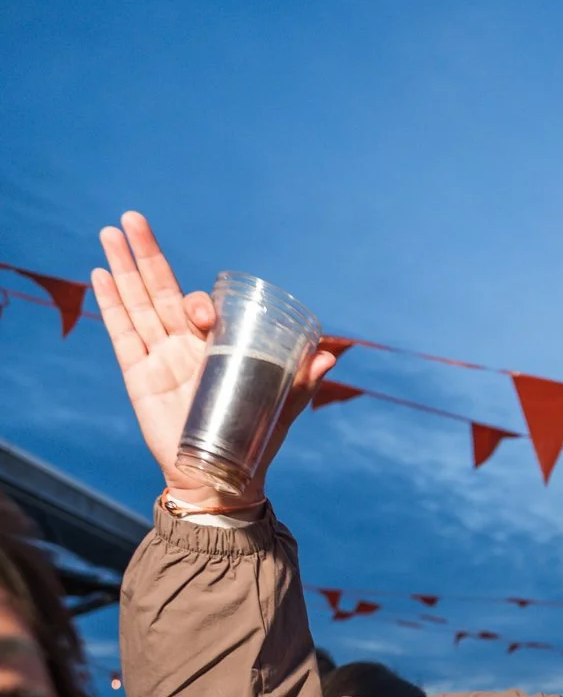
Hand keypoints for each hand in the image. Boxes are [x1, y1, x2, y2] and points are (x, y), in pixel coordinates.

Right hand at [91, 211, 336, 507]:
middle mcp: (183, 345)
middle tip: (131, 217)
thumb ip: (302, 381)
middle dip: (146, 254)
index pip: (200, 306)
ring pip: (136, 304)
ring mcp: (158, 358)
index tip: (204, 316)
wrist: (221, 479)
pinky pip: (122, 335)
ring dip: (122, 268)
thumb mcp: (282, 407)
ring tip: (109, 232)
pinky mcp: (138, 377)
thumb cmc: (255, 441)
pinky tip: (99, 275)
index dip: (200, 302)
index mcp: (215, 346)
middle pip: (159, 289)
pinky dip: (110, 305)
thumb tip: (330, 354)